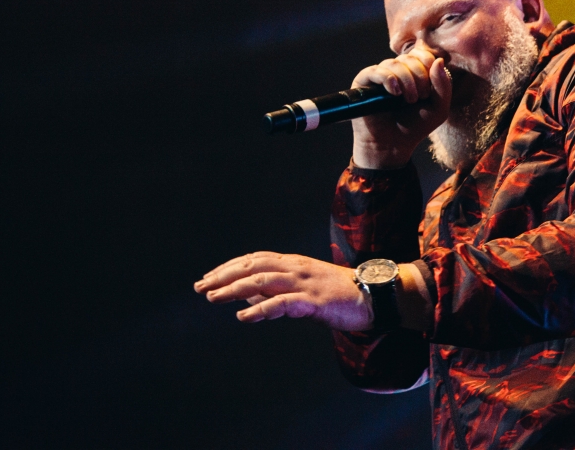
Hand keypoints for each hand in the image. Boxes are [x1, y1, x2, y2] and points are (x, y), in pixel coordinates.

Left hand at [194, 251, 372, 330]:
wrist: (373, 296)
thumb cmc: (339, 293)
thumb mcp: (303, 287)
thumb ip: (275, 290)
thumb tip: (244, 295)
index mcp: (293, 262)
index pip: (254, 259)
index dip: (229, 267)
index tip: (208, 277)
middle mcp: (295, 268)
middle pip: (252, 266)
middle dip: (224, 275)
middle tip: (201, 286)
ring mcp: (304, 283)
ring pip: (262, 281)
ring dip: (234, 289)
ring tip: (214, 298)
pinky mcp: (313, 302)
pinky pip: (282, 304)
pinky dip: (260, 309)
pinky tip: (243, 317)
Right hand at [350, 48, 451, 168]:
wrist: (392, 145)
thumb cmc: (415, 126)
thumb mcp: (438, 108)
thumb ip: (444, 86)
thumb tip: (439, 60)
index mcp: (413, 71)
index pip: (422, 54)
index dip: (428, 64)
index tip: (429, 88)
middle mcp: (396, 69)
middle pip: (410, 58)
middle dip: (419, 77)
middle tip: (419, 98)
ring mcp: (379, 75)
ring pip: (394, 64)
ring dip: (406, 81)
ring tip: (409, 100)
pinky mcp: (363, 82)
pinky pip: (376, 71)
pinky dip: (388, 79)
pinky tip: (395, 93)